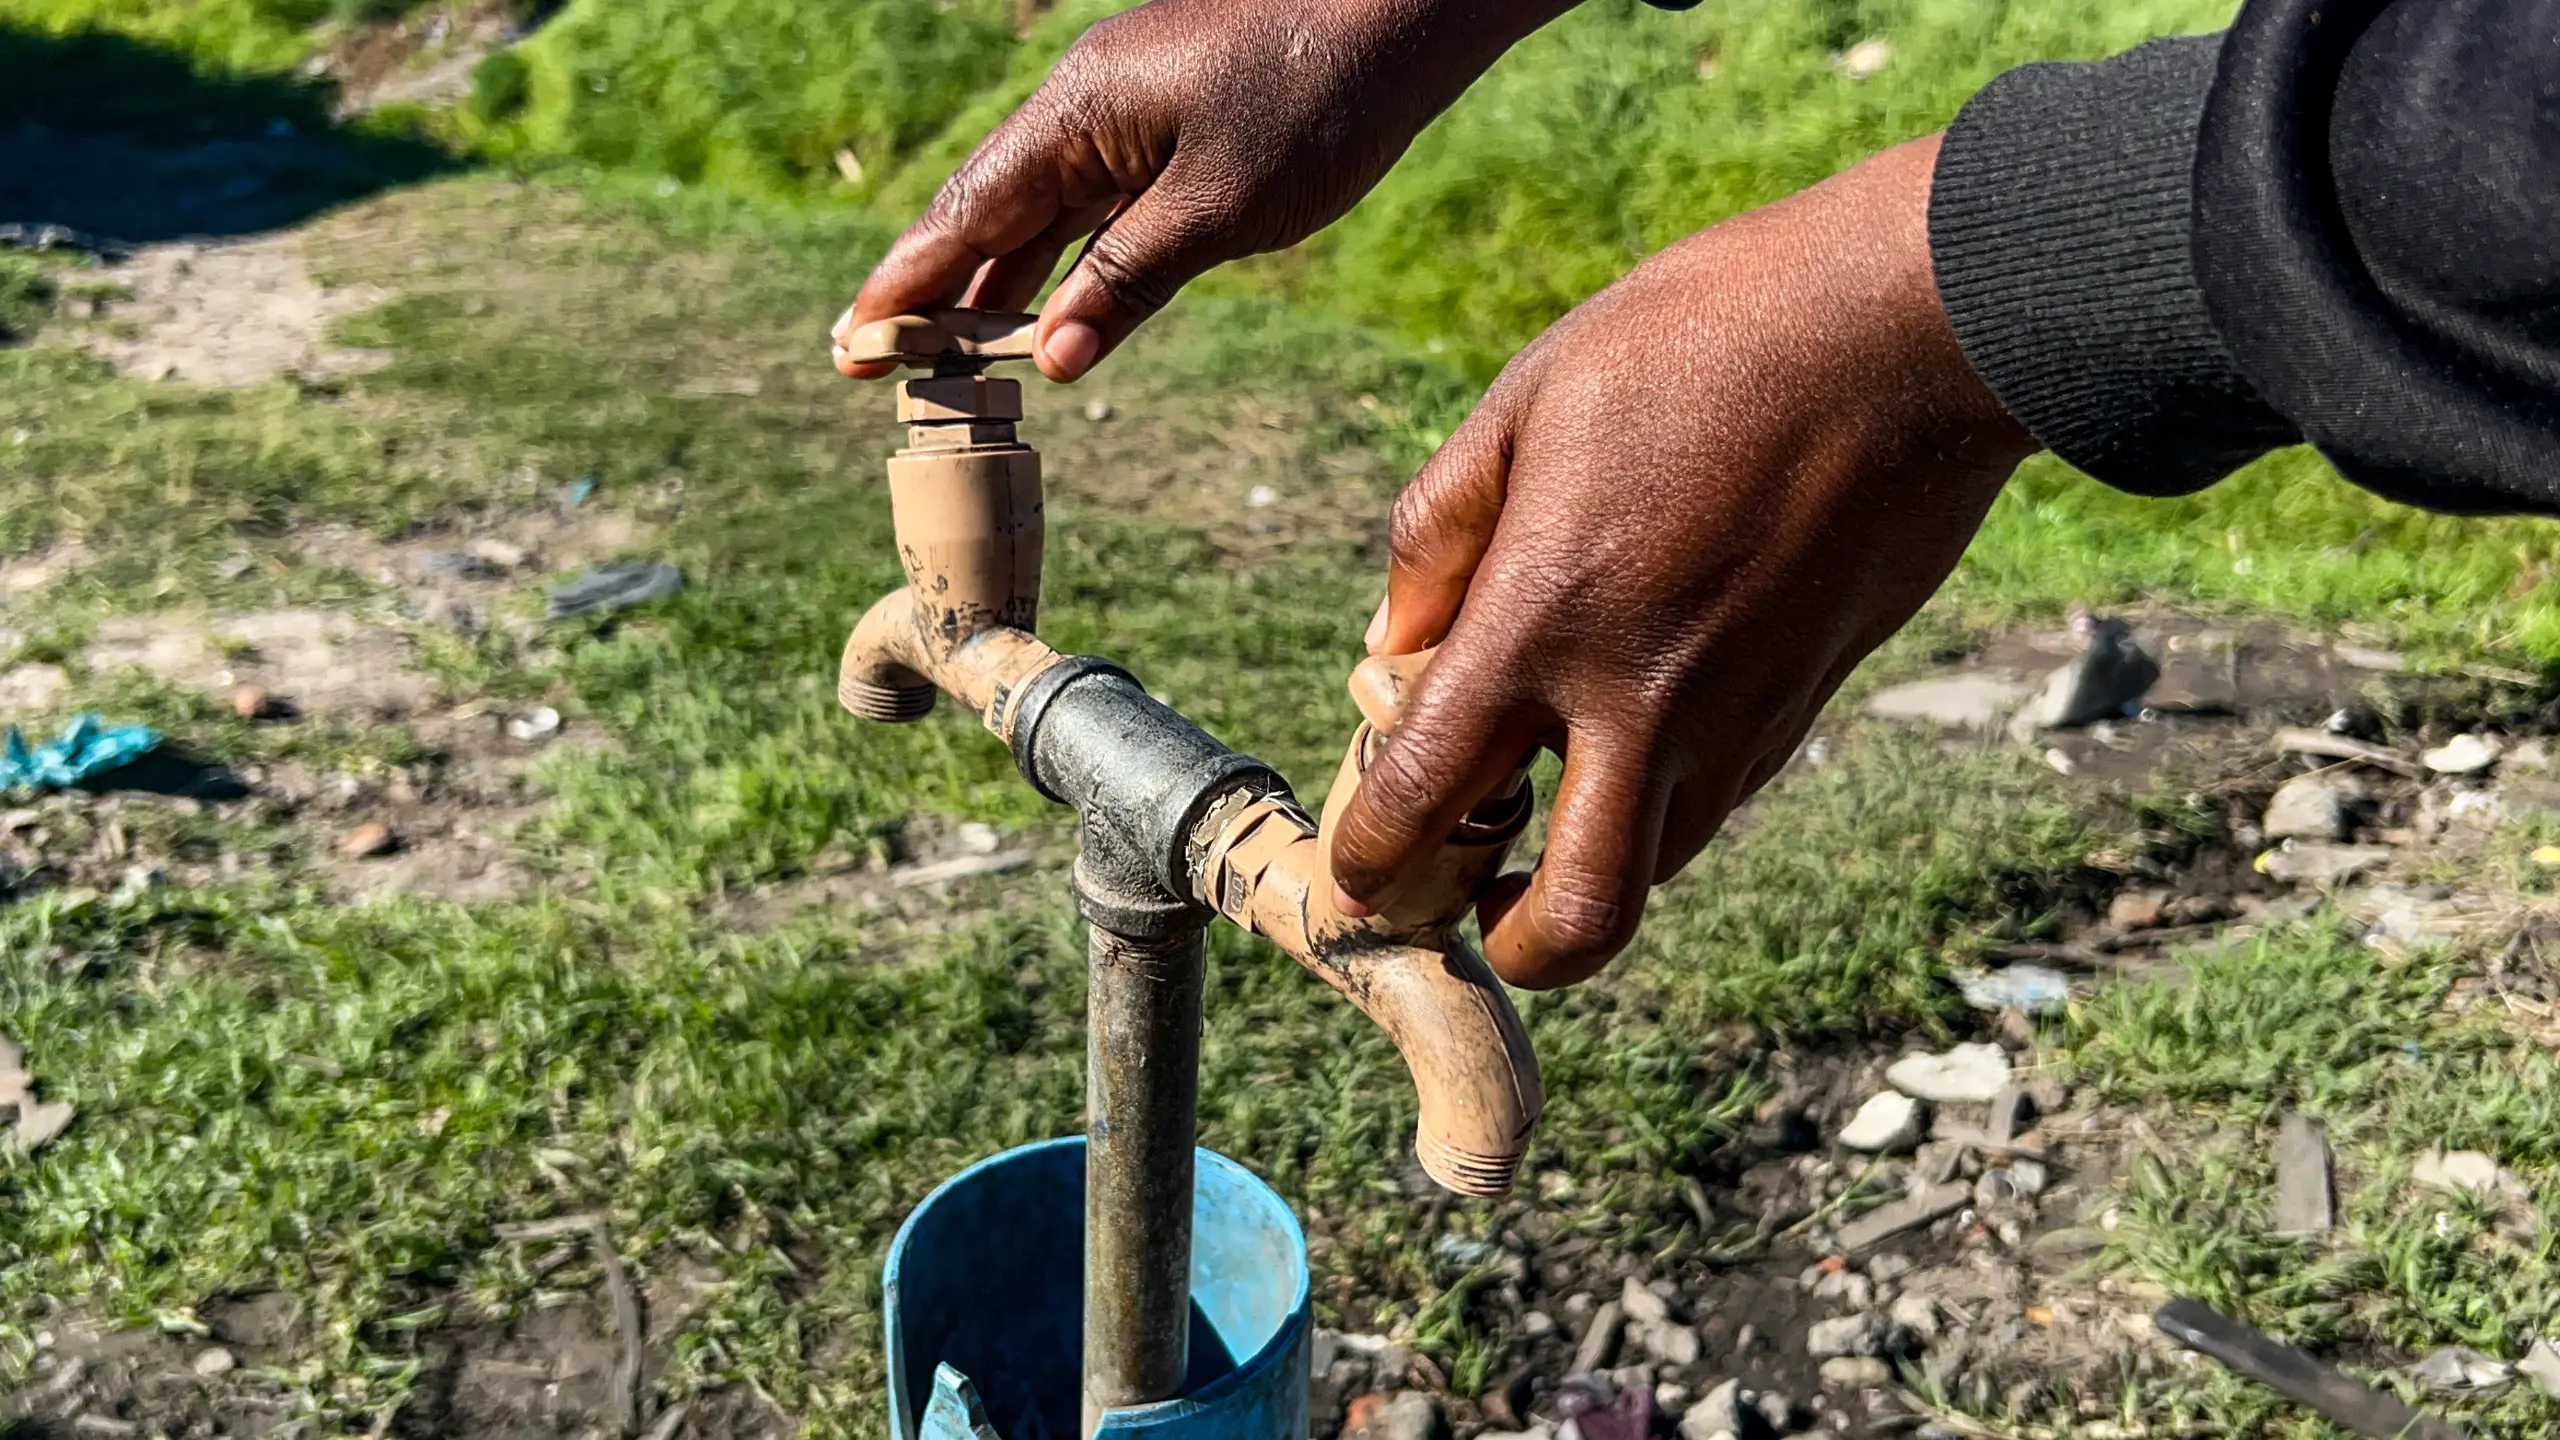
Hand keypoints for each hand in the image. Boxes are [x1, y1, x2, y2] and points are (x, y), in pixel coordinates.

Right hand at [832, 0, 1570, 381]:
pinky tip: (1044, 307)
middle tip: (875, 363)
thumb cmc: (1317, 100)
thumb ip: (1127, 282)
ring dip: (993, 280)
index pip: (965, 214)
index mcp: (1076, 114)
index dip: (906, 287)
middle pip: (983, 209)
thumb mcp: (1221, 210)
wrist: (1399, 16)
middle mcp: (1082, 105)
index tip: (852, 345)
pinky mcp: (1164, 120)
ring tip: (947, 354)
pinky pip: (1088, 198)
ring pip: (1036, 207)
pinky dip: (1059, 255)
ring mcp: (1122, 109)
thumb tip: (1050, 359)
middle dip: (931, 290)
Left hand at [1329, 135, 2037, 988]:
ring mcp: (1743, 714)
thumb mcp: (1528, 400)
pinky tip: (1638, 719)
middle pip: (1577, 922)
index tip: (1359, 876)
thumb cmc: (1705, 337)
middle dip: (1514, 949)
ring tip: (1550, 800)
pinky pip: (1717, 796)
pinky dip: (1661, 797)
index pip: (1426, 800)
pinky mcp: (1809, 700)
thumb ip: (1439, 533)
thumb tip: (1395, 640)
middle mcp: (1646, 698)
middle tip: (1481, 910)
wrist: (1913, 327)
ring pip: (1657, 869)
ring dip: (1591, 867)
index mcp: (1546, 618)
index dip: (1372, 864)